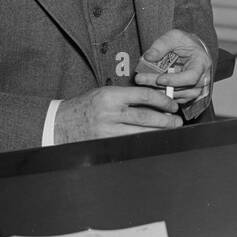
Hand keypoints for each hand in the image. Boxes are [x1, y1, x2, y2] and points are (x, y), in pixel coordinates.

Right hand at [52, 85, 181, 142]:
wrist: (59, 124)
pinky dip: (144, 141)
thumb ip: (126, 97)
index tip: (171, 105)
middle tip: (177, 121)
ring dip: (159, 132)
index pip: (144, 96)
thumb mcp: (103, 94)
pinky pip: (130, 143)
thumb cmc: (84, 107)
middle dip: (166, 120)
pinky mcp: (105, 143)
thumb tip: (153, 100)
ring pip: (141, 132)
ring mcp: (107, 130)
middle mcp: (110, 112)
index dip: (162, 101)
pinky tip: (153, 140)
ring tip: (170, 131)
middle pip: (146, 116)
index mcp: (110, 95)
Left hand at [134, 29, 212, 103]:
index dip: (175, 80)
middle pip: (181, 89)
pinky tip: (149, 88)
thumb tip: (148, 57)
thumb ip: (161, 45)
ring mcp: (196, 89)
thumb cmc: (185, 43)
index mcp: (201, 64)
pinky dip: (162, 96)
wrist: (191, 50)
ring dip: (158, 91)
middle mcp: (202, 79)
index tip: (159, 79)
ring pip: (177, 96)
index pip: (191, 77)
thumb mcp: (174, 36)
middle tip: (140, 79)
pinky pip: (175, 100)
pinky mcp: (188, 95)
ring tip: (142, 82)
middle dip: (159, 86)